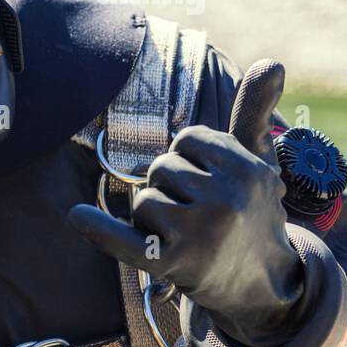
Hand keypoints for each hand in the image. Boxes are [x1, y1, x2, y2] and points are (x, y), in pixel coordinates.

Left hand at [68, 60, 302, 346]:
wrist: (263, 283)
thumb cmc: (251, 211)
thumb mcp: (258, 163)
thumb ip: (254, 114)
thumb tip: (270, 62)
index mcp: (246, 169)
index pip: (186, 140)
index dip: (189, 158)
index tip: (210, 181)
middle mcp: (226, 199)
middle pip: (161, 168)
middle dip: (171, 188)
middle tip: (200, 215)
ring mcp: (199, 234)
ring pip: (143, 200)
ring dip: (153, 215)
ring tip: (185, 234)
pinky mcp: (173, 263)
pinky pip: (123, 238)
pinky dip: (97, 227)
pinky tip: (76, 215)